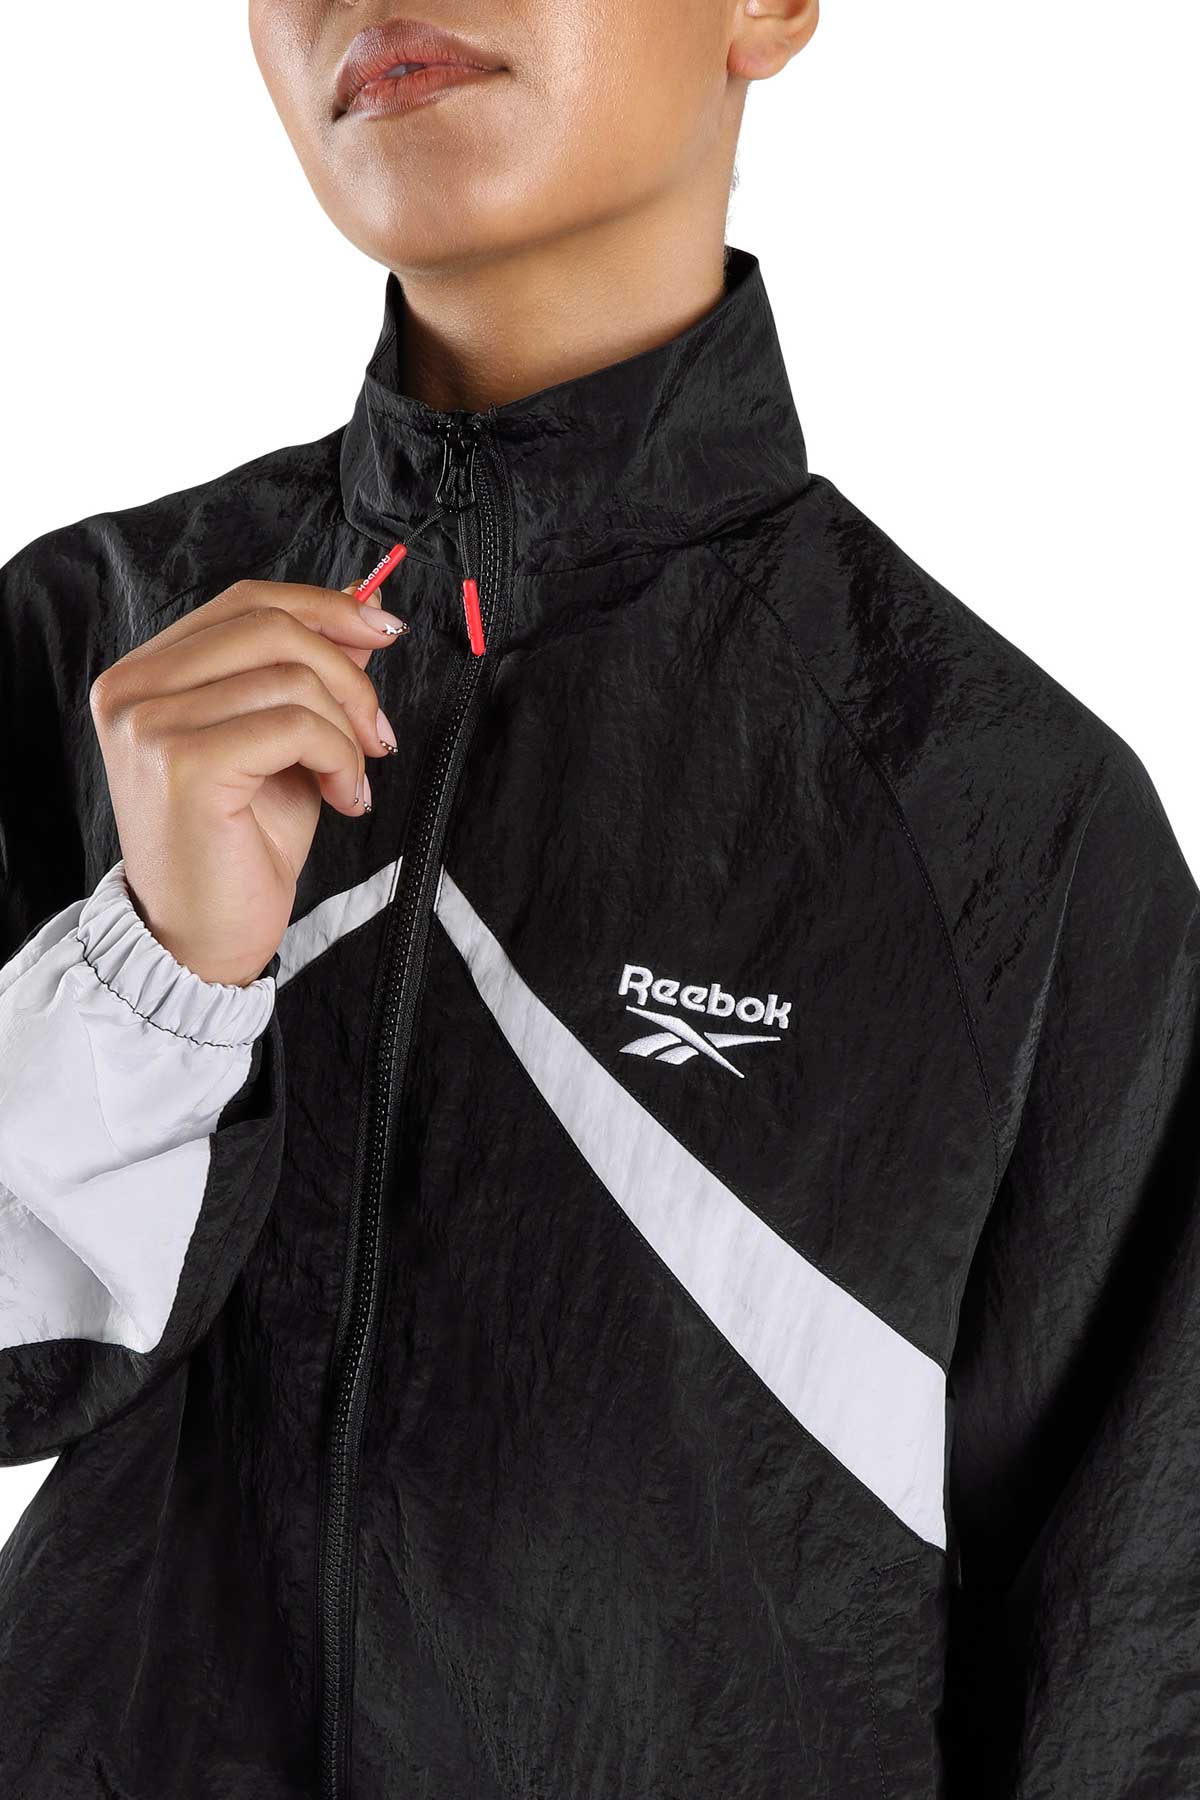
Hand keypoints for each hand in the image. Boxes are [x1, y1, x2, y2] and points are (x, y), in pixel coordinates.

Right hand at [87, 573, 407, 986]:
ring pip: (289, 677)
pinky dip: (340, 758)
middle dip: (348, 674)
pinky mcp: (184, 765)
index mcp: (145, 675)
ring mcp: (151, 725)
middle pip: (269, 626)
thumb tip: (360, 609)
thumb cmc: (239, 846)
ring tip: (355, 778)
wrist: (202, 940)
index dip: (324, 607)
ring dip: (348, 729)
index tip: (383, 629)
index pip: (245, 602)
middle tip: (379, 732)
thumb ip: (309, 674)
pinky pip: (294, 726)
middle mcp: (134, 691)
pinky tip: (345, 798)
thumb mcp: (284, 742)